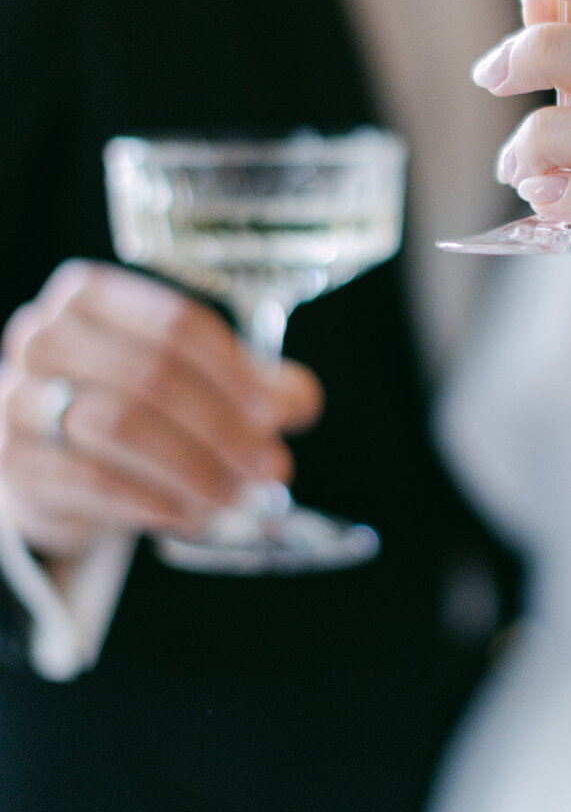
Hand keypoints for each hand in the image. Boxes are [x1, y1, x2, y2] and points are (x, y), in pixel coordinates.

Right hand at [0, 261, 321, 558]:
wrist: (52, 465)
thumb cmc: (131, 405)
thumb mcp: (195, 382)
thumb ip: (252, 384)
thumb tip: (300, 401)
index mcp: (92, 296)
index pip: (177, 325)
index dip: (236, 373)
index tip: (277, 415)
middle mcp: (45, 336)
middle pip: (151, 376)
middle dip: (222, 428)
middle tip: (269, 467)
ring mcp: (18, 396)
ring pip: (120, 427)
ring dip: (192, 467)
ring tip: (235, 496)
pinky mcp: (14, 459)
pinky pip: (90, 479)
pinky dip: (150, 499)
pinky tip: (189, 515)